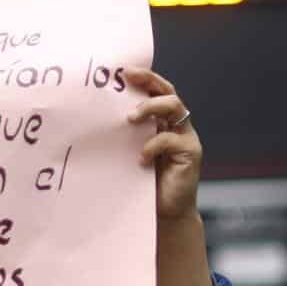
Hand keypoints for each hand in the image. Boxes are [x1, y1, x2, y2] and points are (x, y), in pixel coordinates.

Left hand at [125, 67, 203, 220]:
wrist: (165, 214)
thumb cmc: (144, 183)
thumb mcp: (130, 153)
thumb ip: (125, 136)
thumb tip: (96, 117)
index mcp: (163, 122)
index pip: (157, 91)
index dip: (144, 78)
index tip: (123, 71)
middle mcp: (177, 126)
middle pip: (169, 92)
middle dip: (149, 81)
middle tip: (128, 78)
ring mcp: (186, 138)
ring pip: (175, 108)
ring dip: (151, 107)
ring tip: (131, 118)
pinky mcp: (191, 154)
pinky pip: (171, 140)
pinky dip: (153, 145)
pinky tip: (140, 158)